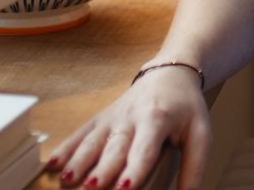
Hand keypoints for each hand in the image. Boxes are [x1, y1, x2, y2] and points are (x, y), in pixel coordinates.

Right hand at [47, 67, 209, 189]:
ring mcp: (112, 118)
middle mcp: (130, 118)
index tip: (125, 187)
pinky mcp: (100, 118)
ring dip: (79, 161)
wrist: (170, 74)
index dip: (134, 168)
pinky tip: (53, 164)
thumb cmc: (186, 108)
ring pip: (93, 141)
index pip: (144, 148)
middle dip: (102, 170)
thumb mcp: (201, 134)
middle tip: (92, 188)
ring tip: (67, 179)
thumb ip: (195, 167)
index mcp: (157, 120)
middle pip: (114, 148)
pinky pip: (81, 133)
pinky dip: (66, 148)